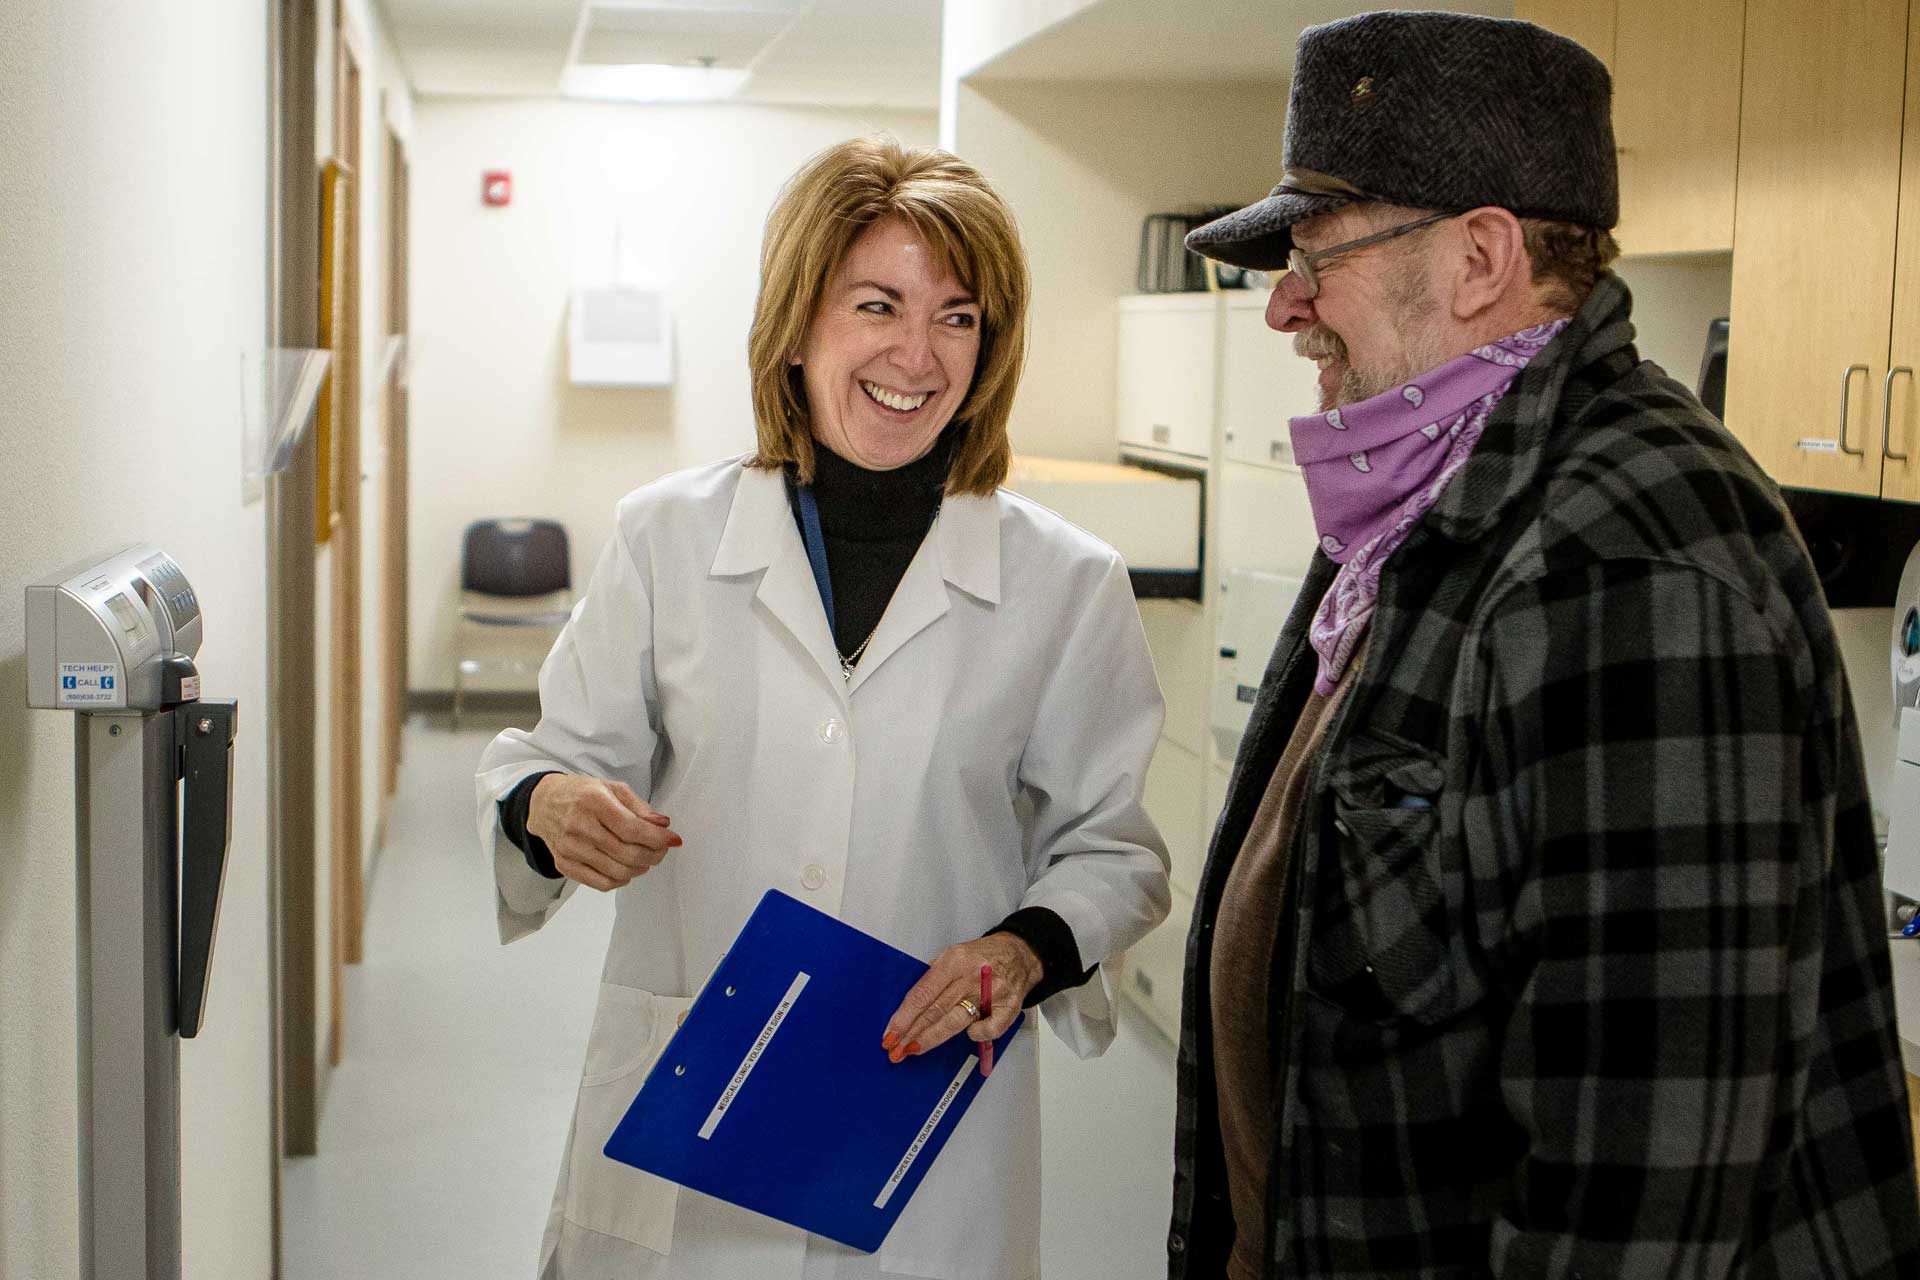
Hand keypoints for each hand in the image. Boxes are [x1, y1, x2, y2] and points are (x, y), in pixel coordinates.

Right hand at [527, 774, 680, 891]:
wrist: (544, 804)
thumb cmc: (582, 794)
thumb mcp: (612, 789)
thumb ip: (640, 807)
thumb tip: (663, 825)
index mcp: (594, 802)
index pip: (632, 829)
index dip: (657, 838)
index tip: (673, 840)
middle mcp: (579, 826)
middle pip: (627, 853)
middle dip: (653, 855)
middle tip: (661, 850)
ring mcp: (570, 848)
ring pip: (617, 871)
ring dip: (640, 868)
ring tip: (645, 858)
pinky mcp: (564, 865)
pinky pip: (601, 883)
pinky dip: (620, 879)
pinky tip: (626, 868)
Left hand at [880, 932, 1041, 1065]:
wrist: (1021, 954)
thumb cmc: (984, 956)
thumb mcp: (954, 954)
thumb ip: (934, 976)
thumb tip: (911, 1005)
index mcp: (955, 960)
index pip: (922, 994)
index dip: (904, 1016)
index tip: (890, 1033)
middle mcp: (971, 977)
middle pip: (935, 1011)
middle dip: (912, 1033)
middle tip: (895, 1049)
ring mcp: (990, 994)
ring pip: (954, 1023)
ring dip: (931, 1039)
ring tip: (913, 1049)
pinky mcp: (1008, 1008)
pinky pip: (987, 1030)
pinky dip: (974, 1036)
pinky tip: (967, 1036)